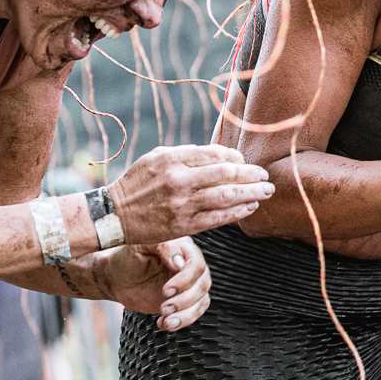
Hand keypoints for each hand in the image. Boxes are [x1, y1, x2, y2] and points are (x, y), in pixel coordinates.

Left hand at [94, 238, 211, 330]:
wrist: (117, 278)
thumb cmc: (127, 258)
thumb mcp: (140, 245)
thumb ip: (162, 247)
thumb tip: (180, 263)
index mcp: (182, 247)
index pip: (196, 264)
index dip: (185, 279)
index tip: (166, 290)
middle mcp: (190, 264)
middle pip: (202, 284)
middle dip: (184, 300)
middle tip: (164, 307)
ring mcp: (189, 283)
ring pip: (201, 300)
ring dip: (186, 314)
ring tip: (166, 321)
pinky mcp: (185, 300)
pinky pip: (194, 312)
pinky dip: (182, 321)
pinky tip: (164, 323)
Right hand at [108, 145, 272, 243]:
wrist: (115, 214)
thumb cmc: (138, 183)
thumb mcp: (156, 158)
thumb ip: (186, 154)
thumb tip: (220, 154)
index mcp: (172, 159)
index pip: (215, 154)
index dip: (235, 157)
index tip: (243, 160)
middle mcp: (179, 180)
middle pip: (226, 173)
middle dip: (250, 174)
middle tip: (265, 175)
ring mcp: (183, 204)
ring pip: (226, 196)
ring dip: (251, 193)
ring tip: (266, 191)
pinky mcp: (185, 225)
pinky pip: (218, 218)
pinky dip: (237, 212)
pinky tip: (250, 207)